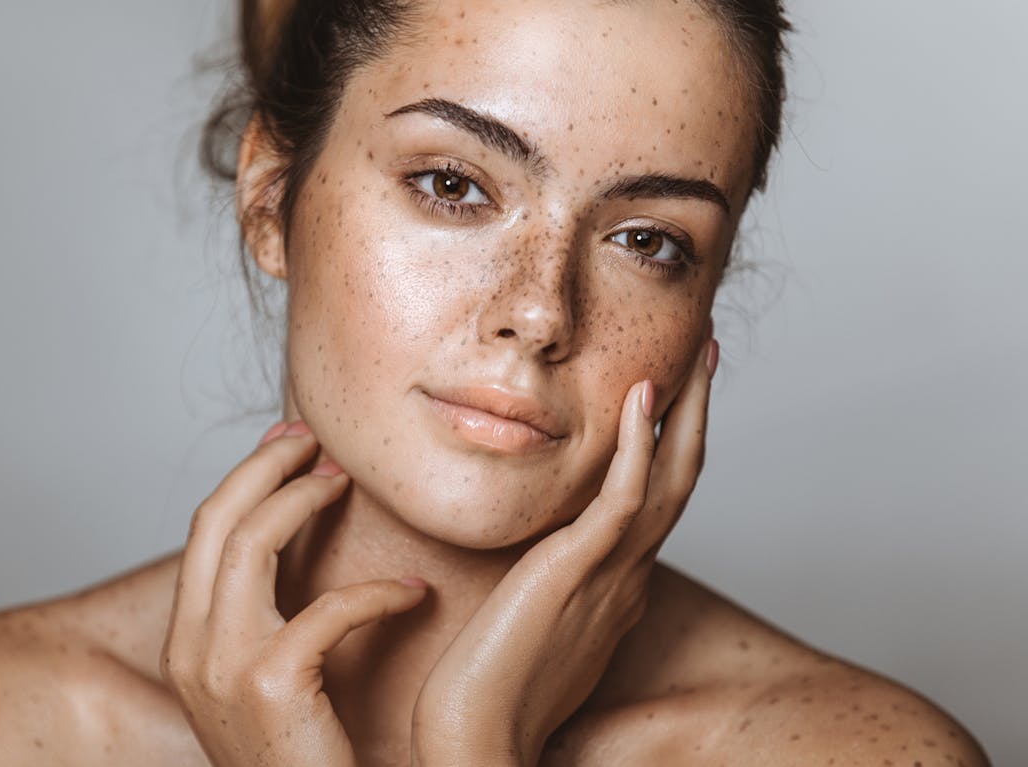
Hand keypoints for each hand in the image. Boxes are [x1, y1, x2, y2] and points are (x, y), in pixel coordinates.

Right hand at [163, 421, 431, 765]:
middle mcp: (189, 648)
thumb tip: (300, 565)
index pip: (204, 534)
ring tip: (349, 485)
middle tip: (317, 443)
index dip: (247, 479)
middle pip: (216, 519)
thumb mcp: (267, 690)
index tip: (291, 448)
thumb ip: (269, 630)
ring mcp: (220, 665)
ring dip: (304, 500)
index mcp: (185, 644)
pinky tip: (413, 596)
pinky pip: (322, 608)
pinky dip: (374, 594)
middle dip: (266, 467)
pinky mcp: (269, 684)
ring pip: (250, 542)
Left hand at [411, 338, 719, 765]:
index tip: (669, 396)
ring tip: (697, 358)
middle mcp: (624, 578)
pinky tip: (641, 401)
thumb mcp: (522, 623)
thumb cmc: (483, 691)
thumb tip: (526, 568)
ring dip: (683, 414)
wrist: (475, 734)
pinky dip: (636, 447)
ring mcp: (608, 575)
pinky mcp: (577, 573)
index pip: (652, 503)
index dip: (668, 446)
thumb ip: (537, 588)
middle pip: (677, 481)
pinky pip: (620, 500)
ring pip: (666, 480)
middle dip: (695, 416)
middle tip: (707, 358)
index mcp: (611, 588)